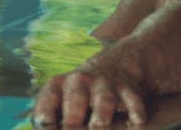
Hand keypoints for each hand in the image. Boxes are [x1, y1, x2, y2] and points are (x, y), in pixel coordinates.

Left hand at [32, 63, 146, 127]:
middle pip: (75, 99)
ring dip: (101, 114)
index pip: (48, 100)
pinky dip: (136, 110)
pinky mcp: (129, 88)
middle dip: (73, 119)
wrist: (123, 58)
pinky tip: (137, 120)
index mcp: (60, 85)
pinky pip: (133, 100)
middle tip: (71, 127)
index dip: (46, 115)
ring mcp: (106, 84)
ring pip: (104, 101)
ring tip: (99, 124)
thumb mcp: (63, 94)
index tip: (45, 123)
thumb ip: (50, 115)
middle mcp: (81, 82)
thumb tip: (43, 127)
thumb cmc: (85, 89)